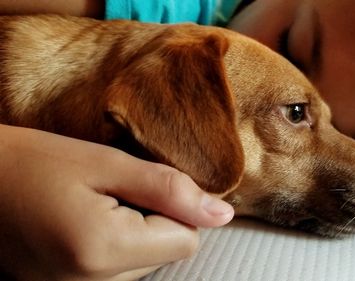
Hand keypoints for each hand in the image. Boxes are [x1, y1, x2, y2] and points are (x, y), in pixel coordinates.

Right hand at [0, 125, 233, 280]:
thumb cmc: (36, 162)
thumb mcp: (107, 164)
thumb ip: (170, 190)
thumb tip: (222, 215)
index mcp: (103, 252)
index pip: (186, 240)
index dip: (174, 207)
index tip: (139, 185)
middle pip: (164, 254)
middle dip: (151, 220)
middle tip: (107, 192)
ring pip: (142, 264)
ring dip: (131, 234)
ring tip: (90, 207)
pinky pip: (115, 271)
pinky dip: (110, 246)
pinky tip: (81, 224)